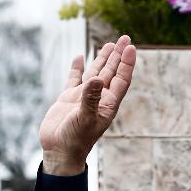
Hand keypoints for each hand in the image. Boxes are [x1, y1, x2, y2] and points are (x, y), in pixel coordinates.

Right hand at [39, 35, 136, 175]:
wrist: (59, 152)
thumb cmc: (75, 140)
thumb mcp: (84, 119)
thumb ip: (90, 99)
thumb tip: (96, 79)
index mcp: (107, 104)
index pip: (121, 79)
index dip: (126, 63)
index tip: (131, 47)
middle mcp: (98, 99)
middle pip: (111, 73)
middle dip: (118, 56)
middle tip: (124, 38)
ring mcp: (83, 98)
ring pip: (95, 73)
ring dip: (103, 59)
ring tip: (109, 44)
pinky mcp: (68, 99)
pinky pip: (75, 79)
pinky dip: (78, 68)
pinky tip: (81, 57)